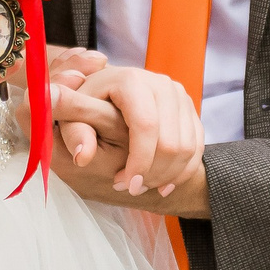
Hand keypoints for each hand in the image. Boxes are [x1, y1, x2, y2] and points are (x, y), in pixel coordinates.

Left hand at [52, 64, 201, 200]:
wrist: (109, 90)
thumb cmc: (88, 104)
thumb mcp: (73, 115)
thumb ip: (74, 133)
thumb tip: (83, 157)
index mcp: (131, 81)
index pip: (146, 126)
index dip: (140, 161)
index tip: (128, 185)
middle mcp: (161, 84)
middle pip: (171, 142)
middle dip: (153, 173)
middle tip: (131, 187)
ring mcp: (179, 96)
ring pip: (187, 148)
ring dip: (167, 175)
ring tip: (142, 184)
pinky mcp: (189, 110)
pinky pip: (196, 148)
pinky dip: (181, 172)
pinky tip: (161, 183)